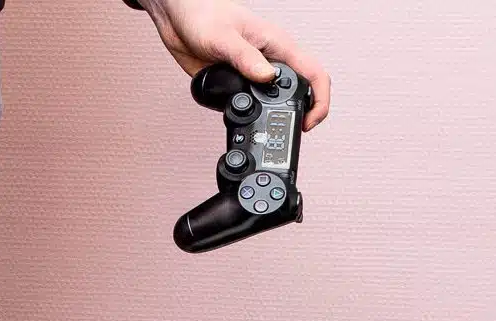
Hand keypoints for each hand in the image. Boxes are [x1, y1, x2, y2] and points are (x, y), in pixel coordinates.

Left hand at [138, 0, 329, 128]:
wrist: (176, 17)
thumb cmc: (200, 12)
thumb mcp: (223, 36)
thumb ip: (245, 57)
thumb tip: (266, 77)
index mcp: (276, 45)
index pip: (314, 73)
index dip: (319, 101)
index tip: (308, 122)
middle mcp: (271, 61)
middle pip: (303, 92)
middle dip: (302, 115)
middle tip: (292, 131)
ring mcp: (258, 74)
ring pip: (280, 102)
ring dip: (279, 118)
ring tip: (269, 129)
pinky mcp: (242, 85)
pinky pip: (258, 105)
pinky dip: (257, 117)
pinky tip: (248, 120)